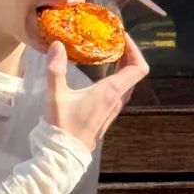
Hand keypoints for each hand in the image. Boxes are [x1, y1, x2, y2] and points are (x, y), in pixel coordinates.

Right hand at [45, 35, 149, 151]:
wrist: (64, 155)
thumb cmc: (62, 127)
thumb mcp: (56, 95)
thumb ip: (56, 69)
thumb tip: (56, 44)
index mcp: (110, 92)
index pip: (138, 68)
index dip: (135, 49)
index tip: (122, 37)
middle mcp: (116, 100)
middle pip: (135, 73)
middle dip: (128, 54)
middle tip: (113, 41)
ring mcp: (113, 110)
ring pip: (128, 84)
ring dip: (123, 67)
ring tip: (108, 54)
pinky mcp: (107, 116)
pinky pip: (120, 93)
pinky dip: (117, 79)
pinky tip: (101, 75)